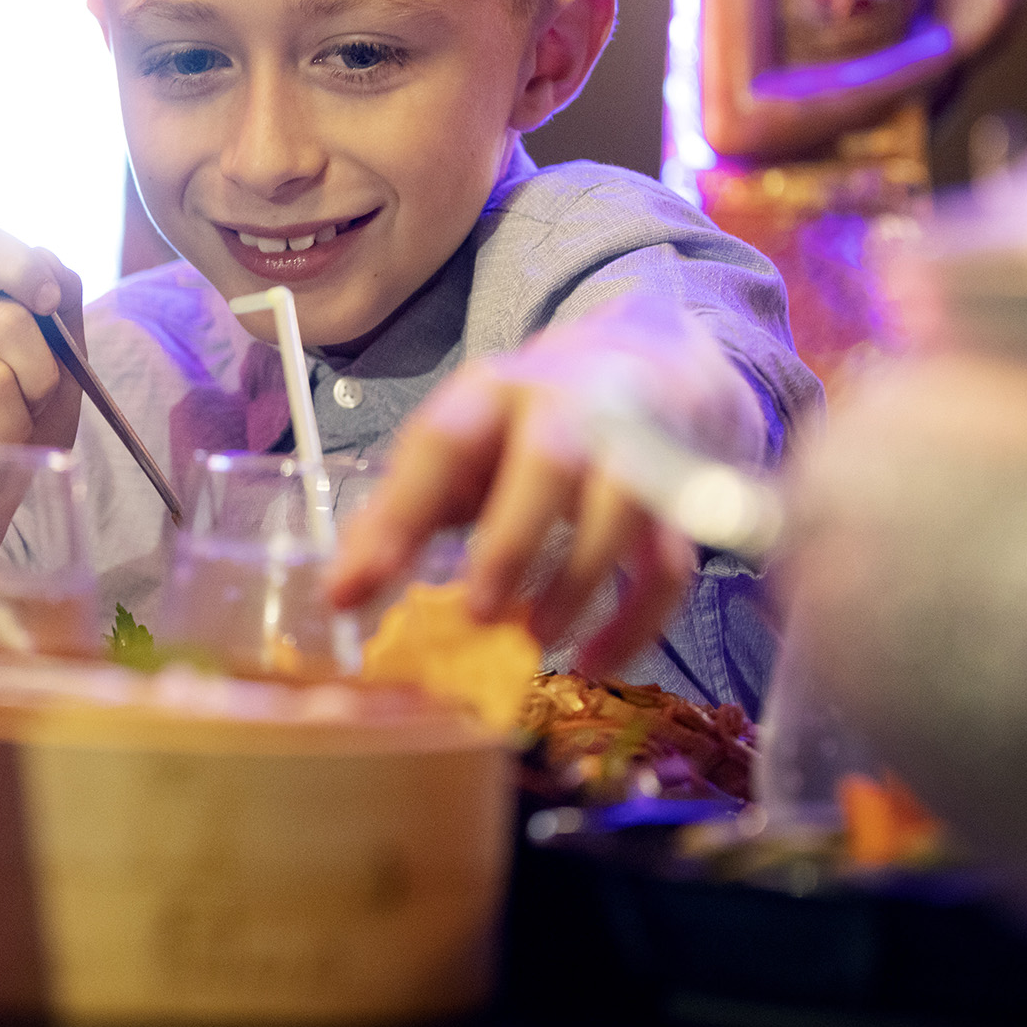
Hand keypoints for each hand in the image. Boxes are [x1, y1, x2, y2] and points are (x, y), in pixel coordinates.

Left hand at [323, 320, 725, 678]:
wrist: (649, 366)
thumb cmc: (530, 424)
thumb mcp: (462, 445)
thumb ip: (406, 507)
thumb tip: (343, 588)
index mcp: (491, 393)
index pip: (441, 443)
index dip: (398, 516)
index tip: (357, 589)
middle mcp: (566, 407)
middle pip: (547, 464)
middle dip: (510, 543)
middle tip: (478, 614)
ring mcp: (635, 446)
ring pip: (620, 511)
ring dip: (575, 585)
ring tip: (532, 639)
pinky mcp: (683, 495)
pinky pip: (670, 562)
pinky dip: (635, 621)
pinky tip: (594, 660)